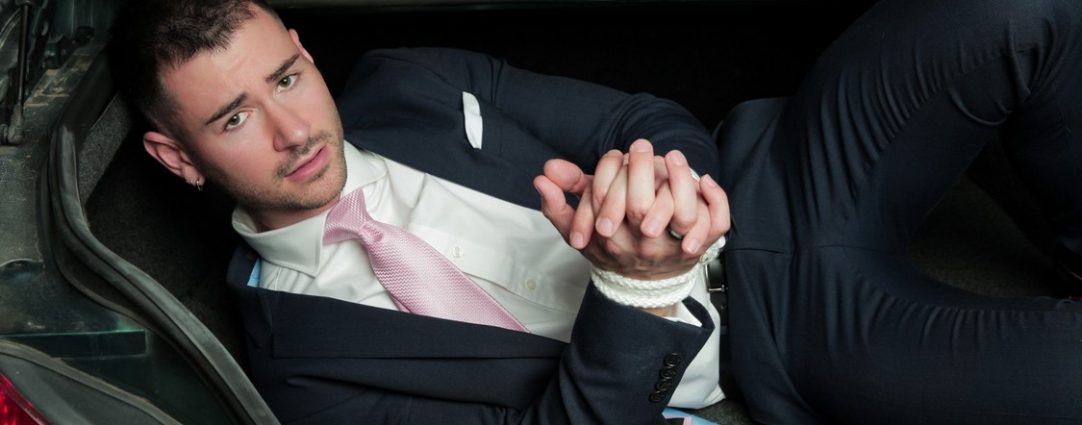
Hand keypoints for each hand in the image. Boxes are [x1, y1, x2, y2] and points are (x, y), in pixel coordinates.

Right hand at [534, 140, 729, 279]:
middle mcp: (642, 245)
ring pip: (686, 214)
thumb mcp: (579, 230)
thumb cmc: (611, 247)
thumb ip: (558, 205)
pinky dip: (716, 199)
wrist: (641, 285)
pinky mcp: (701, 246)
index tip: (616, 154)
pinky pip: (718, 224)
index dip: (610, 172)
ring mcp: (674, 247)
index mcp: (611, 240)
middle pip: (641, 207)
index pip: (606, 201)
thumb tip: (543, 176)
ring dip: (681, 178)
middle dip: (640, 168)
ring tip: (673, 155)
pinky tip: (705, 180)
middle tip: (640, 145)